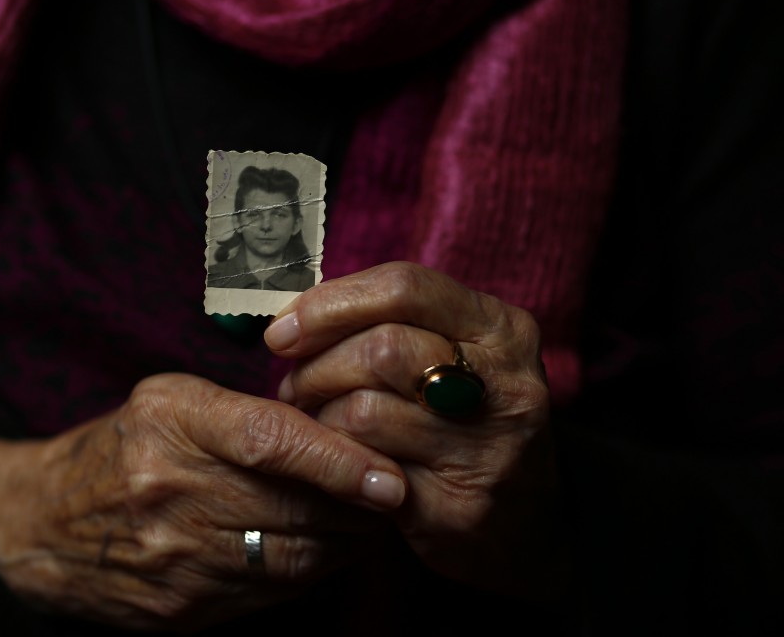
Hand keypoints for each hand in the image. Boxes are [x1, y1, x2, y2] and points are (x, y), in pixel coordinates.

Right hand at [0, 373, 406, 631]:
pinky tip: (324, 546)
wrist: (39, 524)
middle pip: (294, 507)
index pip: (269, 440)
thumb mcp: (167, 399)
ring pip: (294, 556)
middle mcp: (172, 491)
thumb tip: (335, 425)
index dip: (338, 460)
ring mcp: (176, 558)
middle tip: (396, 490)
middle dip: (358, 506)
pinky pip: (273, 591)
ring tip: (369, 519)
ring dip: (345, 541)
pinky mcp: (183, 608)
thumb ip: (245, 408)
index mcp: (171, 423)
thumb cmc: (119, 447)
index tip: (390, 475)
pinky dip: (311, 570)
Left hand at [264, 261, 564, 598]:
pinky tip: (331, 457)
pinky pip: (364, 468)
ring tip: (311, 419)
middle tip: (293, 385)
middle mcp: (507, 383)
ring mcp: (486, 448)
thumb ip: (393, 324)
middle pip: (382, 347)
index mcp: (502, 329)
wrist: (527, 523)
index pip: (404, 287)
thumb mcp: (455, 358)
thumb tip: (296, 314)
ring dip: (318, 414)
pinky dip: (333, 456)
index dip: (331, 303)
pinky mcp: (456, 505)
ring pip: (365, 409)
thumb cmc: (466, 422)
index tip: (284, 329)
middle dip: (318, 365)